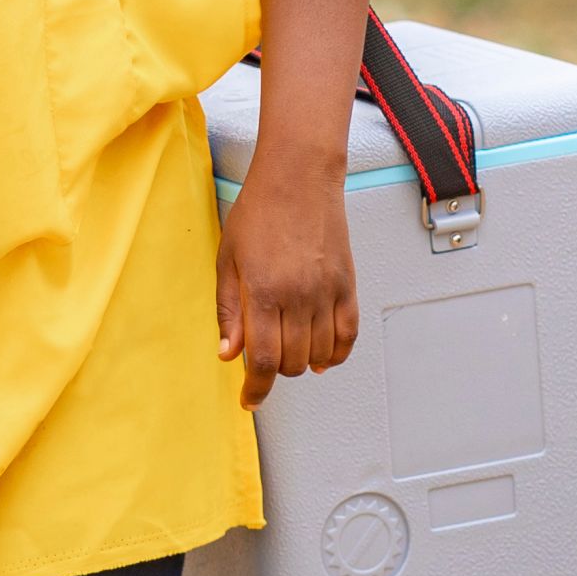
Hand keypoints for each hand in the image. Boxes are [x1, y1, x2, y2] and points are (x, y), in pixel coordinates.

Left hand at [214, 164, 356, 410]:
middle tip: (264, 360)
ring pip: (320, 354)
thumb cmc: (258, 209)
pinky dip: (336, 353)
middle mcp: (298, 297)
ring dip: (303, 363)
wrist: (298, 175)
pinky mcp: (348, 284)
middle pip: (292, 362)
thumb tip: (229, 354)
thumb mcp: (228, 258)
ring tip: (290, 350)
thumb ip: (228, 309)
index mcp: (263, 291)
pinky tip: (323, 355)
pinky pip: (348, 335)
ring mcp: (327, 292)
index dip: (256, 389)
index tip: (250, 400)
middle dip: (275, 371)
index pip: (263, 360)